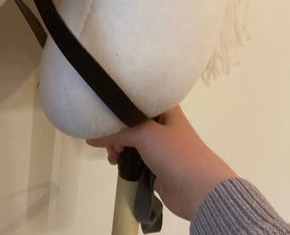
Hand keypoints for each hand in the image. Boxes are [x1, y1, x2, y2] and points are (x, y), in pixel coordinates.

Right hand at [87, 106, 235, 220]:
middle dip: (115, 131)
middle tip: (108, 140)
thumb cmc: (175, 152)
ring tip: (113, 155)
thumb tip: (90, 137)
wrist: (199, 190)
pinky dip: (123, 159)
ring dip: (117, 146)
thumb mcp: (144, 134)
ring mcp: (159, 145)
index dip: (118, 106)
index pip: (135, 99)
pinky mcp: (155, 163)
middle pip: (129, 121)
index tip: (102, 114)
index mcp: (164, 108)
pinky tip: (116, 163)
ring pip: (130, 140)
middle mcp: (161, 123)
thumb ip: (116, 133)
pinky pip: (133, 156)